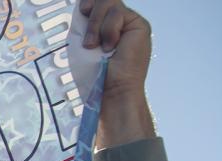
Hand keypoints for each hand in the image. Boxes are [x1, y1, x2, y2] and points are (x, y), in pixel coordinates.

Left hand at [79, 0, 155, 147]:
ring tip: (95, 47)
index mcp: (104, 27)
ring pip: (109, 3)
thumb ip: (85, 23)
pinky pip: (118, 12)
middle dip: (91, 16)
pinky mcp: (139, 25)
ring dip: (96, 25)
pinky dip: (108, 29)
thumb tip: (82, 4)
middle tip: (88, 40)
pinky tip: (111, 46)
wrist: (110, 89)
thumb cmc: (94, 74)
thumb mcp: (83, 43)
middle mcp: (119, 23)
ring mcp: (130, 23)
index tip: (82, 12)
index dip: (88, 2)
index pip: (97, 3)